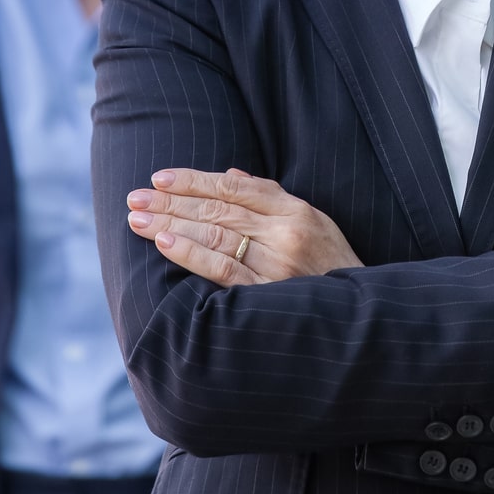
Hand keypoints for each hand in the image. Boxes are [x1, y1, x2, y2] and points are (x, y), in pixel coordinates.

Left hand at [129, 168, 363, 285]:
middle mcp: (285, 233)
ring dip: (172, 225)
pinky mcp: (267, 295)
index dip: (195, 181)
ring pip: (216, 237)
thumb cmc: (332, 264)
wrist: (358, 316)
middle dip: (172, 202)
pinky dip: (192, 255)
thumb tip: (230, 177)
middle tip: (135, 197)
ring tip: (139, 219)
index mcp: (296, 211)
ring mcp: (277, 265)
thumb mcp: (313, 221)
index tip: (160, 178)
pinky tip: (165, 243)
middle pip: (219, 211)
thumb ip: (271, 198)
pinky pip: (223, 271)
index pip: (235, 189)